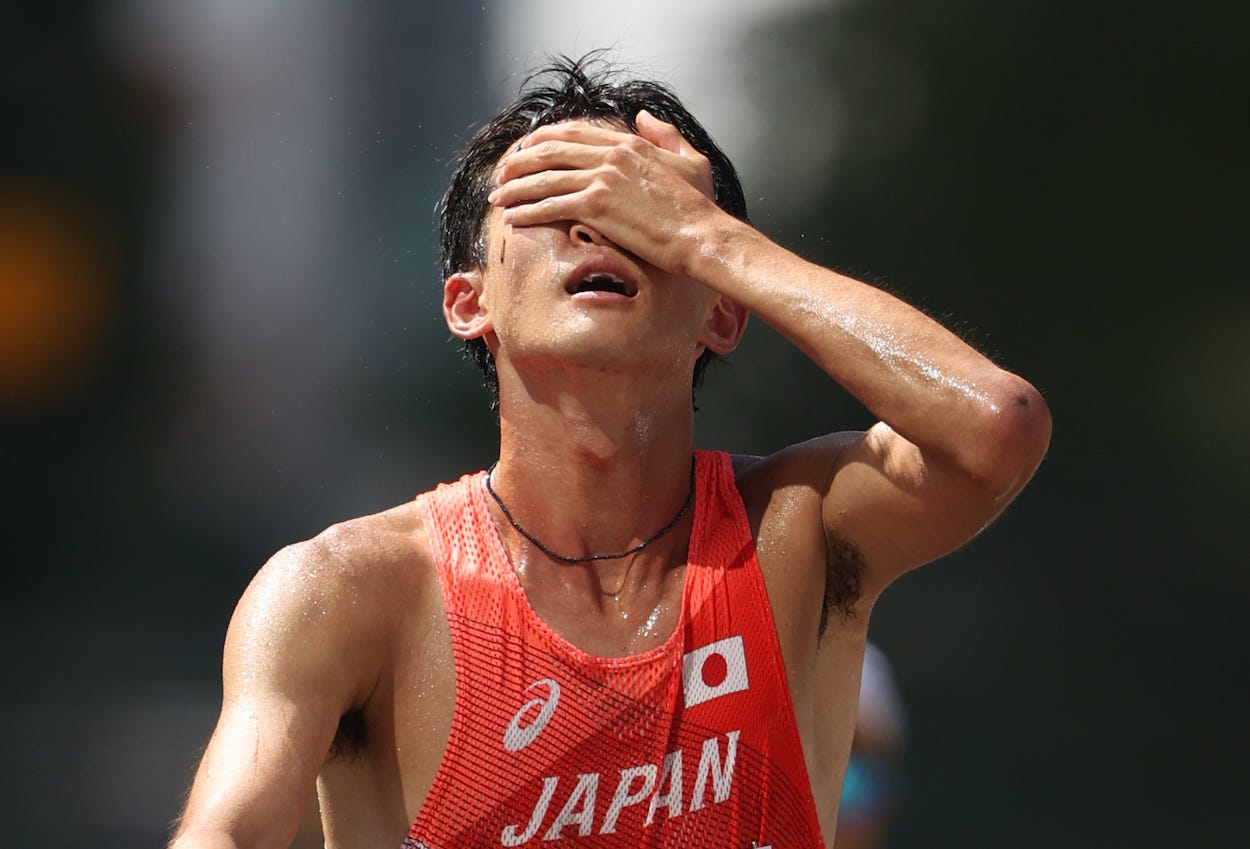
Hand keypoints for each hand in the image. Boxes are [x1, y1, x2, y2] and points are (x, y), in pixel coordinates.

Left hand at [488, 111, 722, 275]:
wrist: (700, 234)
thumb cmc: (698, 206)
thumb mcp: (690, 160)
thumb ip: (665, 135)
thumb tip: (644, 116)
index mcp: (627, 143)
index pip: (572, 133)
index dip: (542, 141)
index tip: (526, 150)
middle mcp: (610, 156)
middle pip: (549, 151)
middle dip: (519, 162)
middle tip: (501, 175)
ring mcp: (602, 179)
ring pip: (544, 179)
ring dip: (515, 189)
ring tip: (498, 199)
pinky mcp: (597, 206)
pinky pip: (551, 206)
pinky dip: (528, 212)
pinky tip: (514, 220)